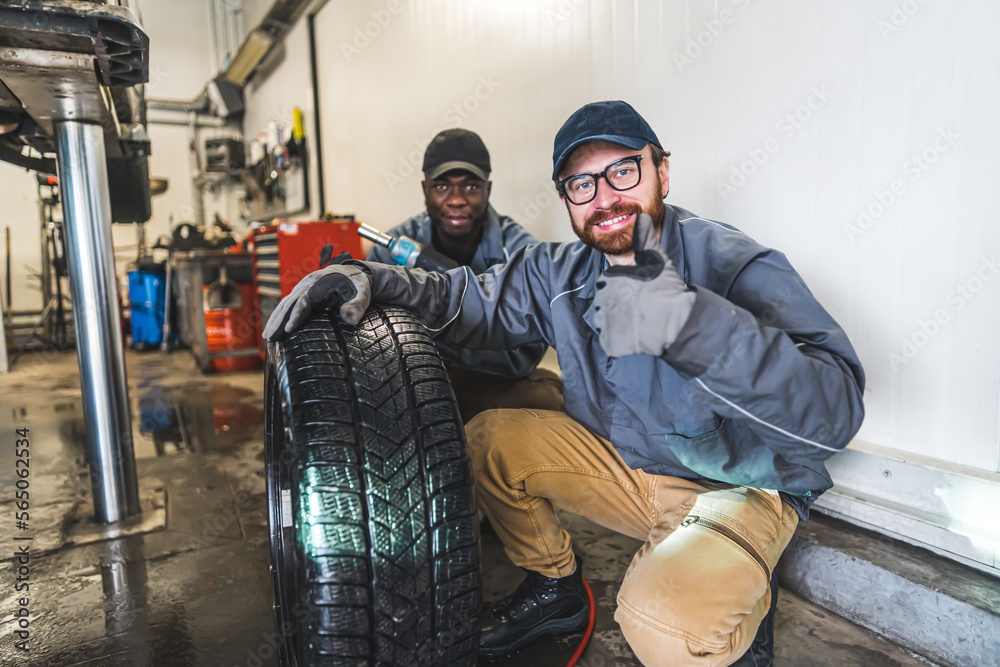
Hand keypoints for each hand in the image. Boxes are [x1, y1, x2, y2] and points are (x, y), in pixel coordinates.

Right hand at [262, 263, 370, 340]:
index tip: (288, 330)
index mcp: (320, 283)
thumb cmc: (359, 284)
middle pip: (289, 303)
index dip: (296, 315)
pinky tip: (275, 328)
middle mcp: (308, 284)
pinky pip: (289, 305)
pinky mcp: (303, 293)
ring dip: (275, 319)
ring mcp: (303, 288)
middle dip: (278, 320)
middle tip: (270, 338)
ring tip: (267, 337)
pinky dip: (280, 316)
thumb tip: (349, 319)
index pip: (304, 301)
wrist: (354, 272)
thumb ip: (358, 305)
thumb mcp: (364, 293)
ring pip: (286, 304)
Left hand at [592, 213, 694, 356]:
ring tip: (638, 321)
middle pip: (605, 302)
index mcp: (609, 280)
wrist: (676, 322)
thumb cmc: (667, 291)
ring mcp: (605, 323)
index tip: (637, 292)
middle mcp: (602, 301)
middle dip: (618, 304)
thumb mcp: (656, 259)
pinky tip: (634, 334)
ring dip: (618, 321)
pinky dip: (619, 339)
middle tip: (639, 308)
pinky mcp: (610, 342)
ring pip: (606, 321)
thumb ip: (644, 239)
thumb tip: (640, 217)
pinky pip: (610, 340)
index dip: (622, 288)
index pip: (607, 283)